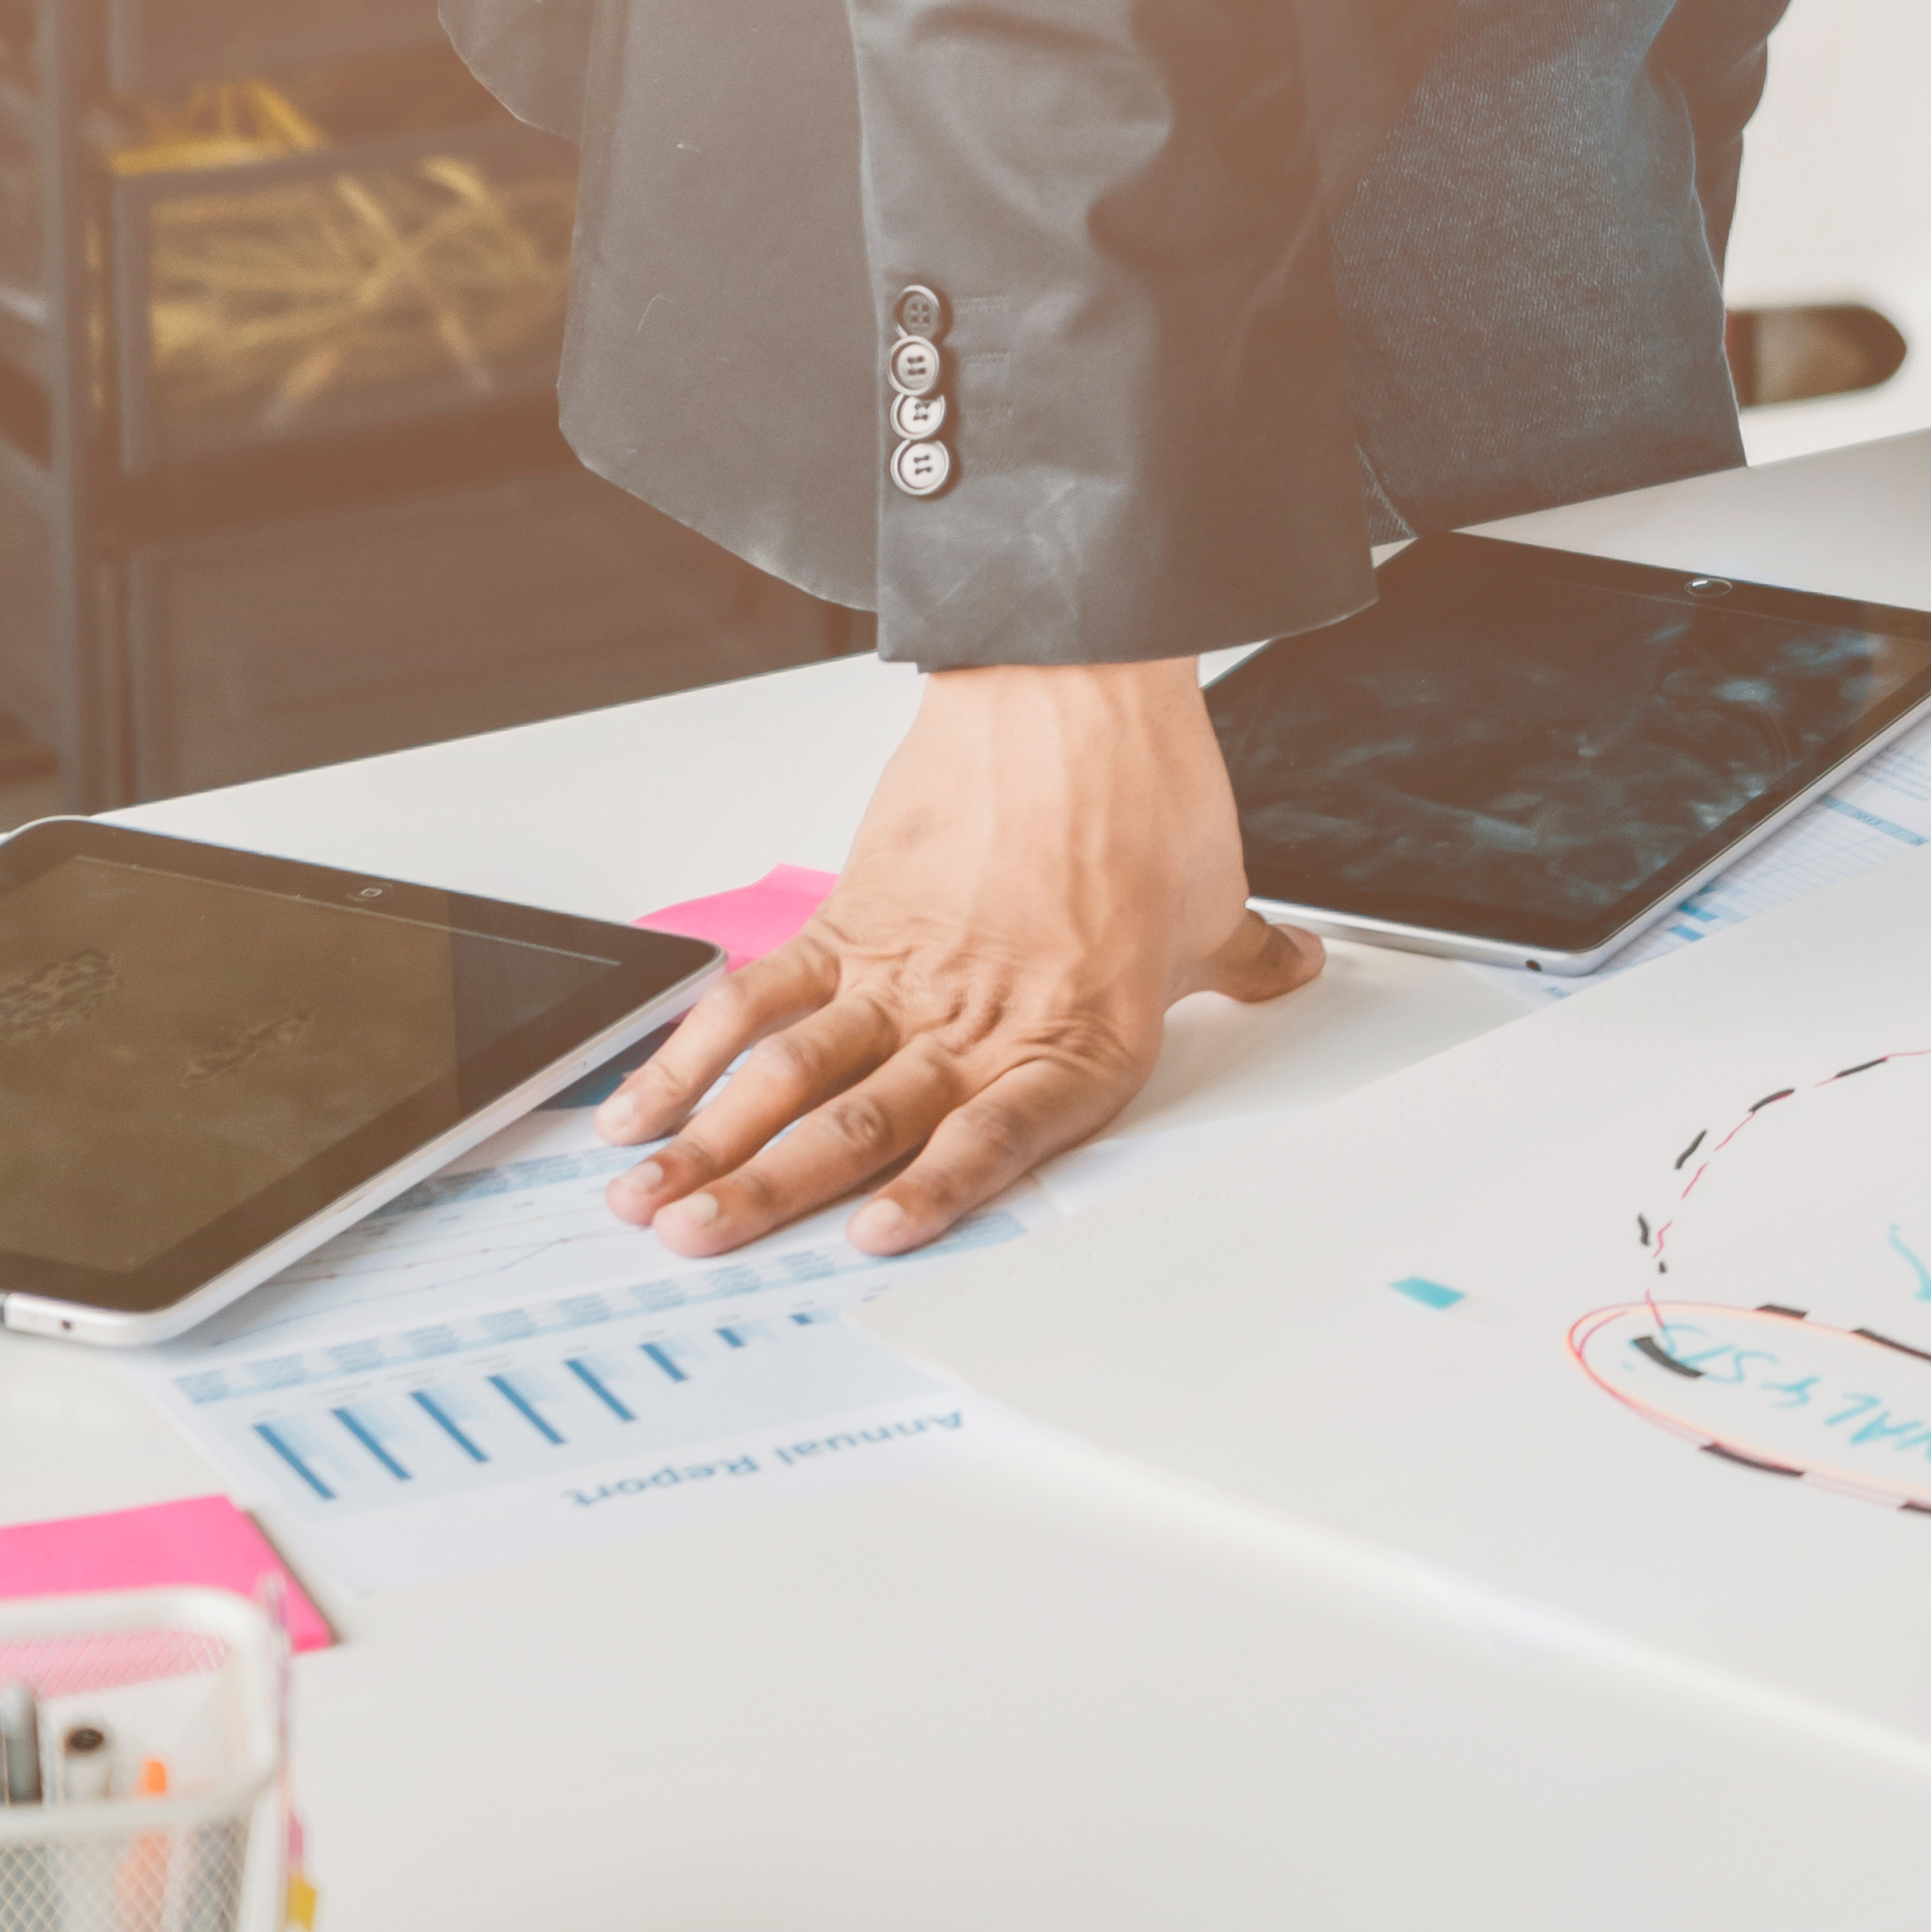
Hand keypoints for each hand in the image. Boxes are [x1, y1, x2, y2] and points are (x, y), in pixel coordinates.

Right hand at [600, 661, 1322, 1257]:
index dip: (936, 1195)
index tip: (869, 1240)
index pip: (1004, 1138)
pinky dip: (691, 1056)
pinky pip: (757, 1000)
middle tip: (703, 1245)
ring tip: (649, 1204)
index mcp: (1080, 1033)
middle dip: (773, 1194)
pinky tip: (643, 1108)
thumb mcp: (1215, 896)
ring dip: (712, 1145)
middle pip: (866, 1121)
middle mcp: (983, 1015)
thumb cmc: (1141, 786)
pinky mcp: (849, 920)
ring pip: (791, 1075)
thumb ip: (1242, 958)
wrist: (1070, 685)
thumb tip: (1287, 969)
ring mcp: (904, 972)